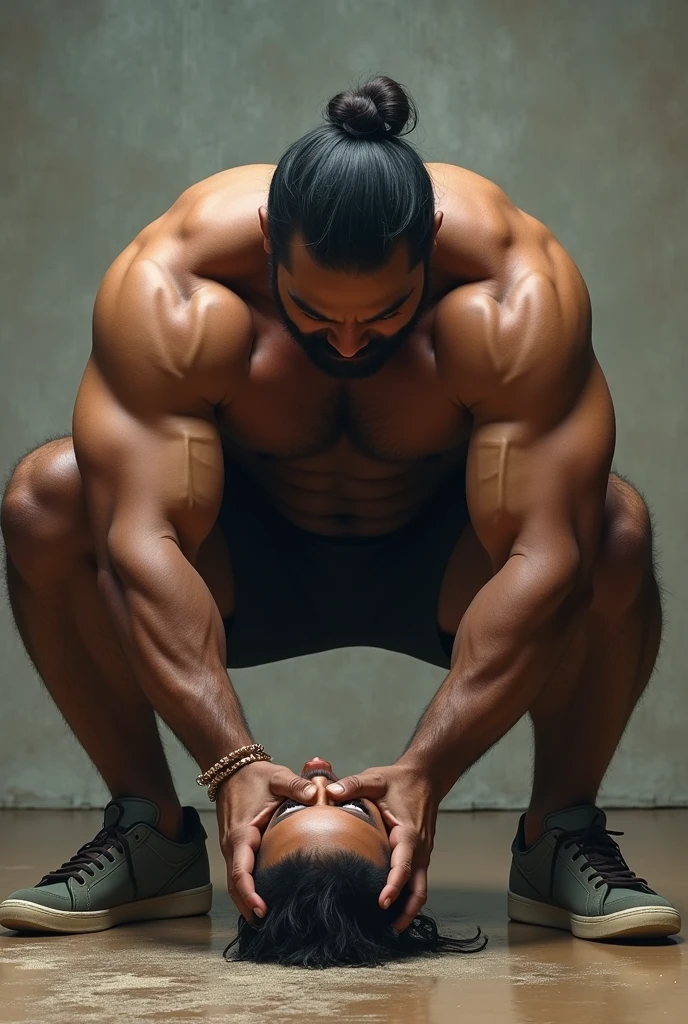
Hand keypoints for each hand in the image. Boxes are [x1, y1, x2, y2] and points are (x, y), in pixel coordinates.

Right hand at [215, 760, 317, 921]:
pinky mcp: (236, 847)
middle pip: (235, 886)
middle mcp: (232, 845)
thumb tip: (315, 794)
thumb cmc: (255, 775)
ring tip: (266, 920)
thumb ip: (296, 785)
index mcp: (241, 833)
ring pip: (235, 882)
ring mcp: (232, 848)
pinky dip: (247, 889)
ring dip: (246, 901)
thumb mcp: (277, 777)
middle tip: (268, 926)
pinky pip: (239, 873)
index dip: (249, 894)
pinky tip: (262, 899)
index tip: (262, 910)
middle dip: (247, 907)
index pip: (241, 872)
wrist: (232, 769)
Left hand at [326, 762, 438, 931]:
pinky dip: (407, 897)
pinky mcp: (419, 855)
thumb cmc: (399, 781)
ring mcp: (422, 854)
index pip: (404, 866)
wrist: (425, 777)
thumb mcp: (376, 778)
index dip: (394, 886)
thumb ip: (353, 784)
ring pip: (420, 890)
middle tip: (386, 930)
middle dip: (405, 912)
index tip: (382, 902)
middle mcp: (419, 848)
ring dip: (408, 910)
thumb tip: (328, 792)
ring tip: (389, 928)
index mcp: (409, 834)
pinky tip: (392, 907)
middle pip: (418, 890)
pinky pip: (417, 882)